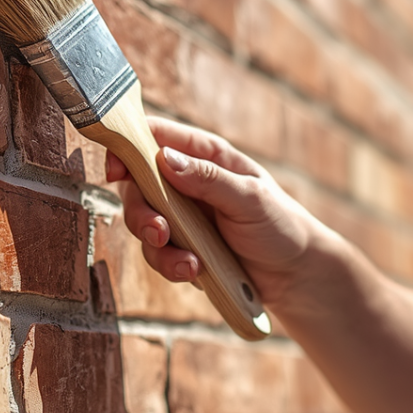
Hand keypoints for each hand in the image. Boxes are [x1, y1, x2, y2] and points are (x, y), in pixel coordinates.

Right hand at [105, 117, 324, 310]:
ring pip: (144, 224)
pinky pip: (159, 254)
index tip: (116, 170)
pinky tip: (194, 272)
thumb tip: (165, 160)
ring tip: (188, 263)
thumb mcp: (250, 198)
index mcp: (205, 156)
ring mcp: (183, 217)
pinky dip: (171, 265)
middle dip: (140, 211)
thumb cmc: (281, 225)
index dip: (128, 147)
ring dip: (158, 246)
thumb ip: (208, 179)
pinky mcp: (182, 247)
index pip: (155, 137)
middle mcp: (187, 183)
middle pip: (138, 186)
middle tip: (159, 231)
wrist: (295, 275)